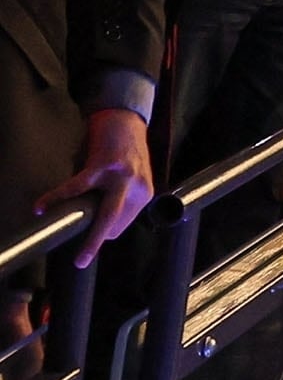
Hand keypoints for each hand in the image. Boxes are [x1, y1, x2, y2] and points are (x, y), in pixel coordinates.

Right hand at [37, 109, 150, 262]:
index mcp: (143, 193)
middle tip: (80, 261)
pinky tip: (42, 206)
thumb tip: (90, 222)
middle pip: (116, 222)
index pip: (121, 224)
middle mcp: (137, 187)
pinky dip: (57, 197)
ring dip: (82, 228)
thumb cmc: (124, 150)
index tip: (84, 234)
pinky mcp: (104, 165)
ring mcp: (122, 176)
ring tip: (62, 235)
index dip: (102, 231)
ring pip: (102, 211)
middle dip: (97, 242)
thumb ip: (116, 199)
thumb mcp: (128, 178)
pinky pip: (77, 187)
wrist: (127, 117)